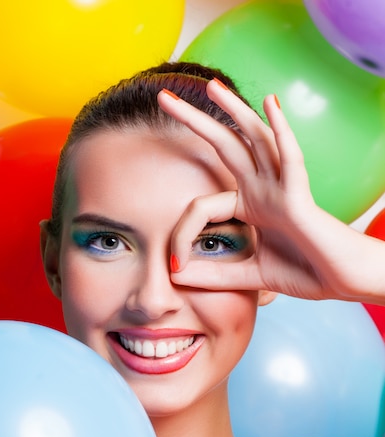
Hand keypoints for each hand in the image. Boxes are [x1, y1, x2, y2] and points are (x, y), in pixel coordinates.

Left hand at [157, 80, 384, 303]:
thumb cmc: (304, 273)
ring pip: (255, 140)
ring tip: (211, 86)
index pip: (201, 207)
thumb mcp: (249, 276)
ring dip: (234, 111)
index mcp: (249, 206)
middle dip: (194, 122)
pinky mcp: (300, 196)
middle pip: (224, 146)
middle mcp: (262, 190)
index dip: (182, 235)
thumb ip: (214, 276)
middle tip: (163, 98)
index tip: (176, 267)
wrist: (340, 282)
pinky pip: (291, 158)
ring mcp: (281, 188)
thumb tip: (175, 276)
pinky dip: (281, 131)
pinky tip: (270, 103)